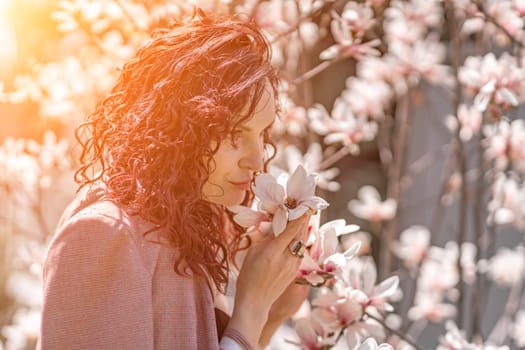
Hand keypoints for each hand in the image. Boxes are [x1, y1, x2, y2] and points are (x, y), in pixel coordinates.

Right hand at [226, 214, 310, 347]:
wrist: (255, 302)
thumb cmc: (248, 276)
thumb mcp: (253, 253)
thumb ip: (266, 237)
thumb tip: (276, 222)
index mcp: (273, 252)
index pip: (291, 228)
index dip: (299, 214)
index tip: (304, 202)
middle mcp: (286, 258)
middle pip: (300, 233)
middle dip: (304, 218)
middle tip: (308, 204)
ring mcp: (293, 266)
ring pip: (302, 242)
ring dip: (304, 227)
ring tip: (306, 214)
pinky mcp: (295, 271)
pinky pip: (301, 251)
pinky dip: (301, 239)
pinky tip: (300, 233)